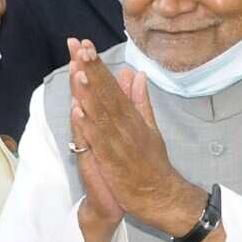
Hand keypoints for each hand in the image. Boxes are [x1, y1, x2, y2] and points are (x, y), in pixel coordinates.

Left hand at [67, 38, 205, 237]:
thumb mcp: (149, 127)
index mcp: (132, 117)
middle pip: (106, 94)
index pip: (113, 87)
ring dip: (90, 92)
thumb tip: (136, 73)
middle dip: (92, 70)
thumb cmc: (153, 163)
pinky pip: (99, 141)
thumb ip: (140, 100)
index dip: (98, 66)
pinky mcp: (113, 161)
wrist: (162, 195)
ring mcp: (120, 142)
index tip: (86, 46)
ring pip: (102, 113)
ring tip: (79, 70)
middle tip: (80, 47)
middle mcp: (126, 125)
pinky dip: (89, 125)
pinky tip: (79, 111)